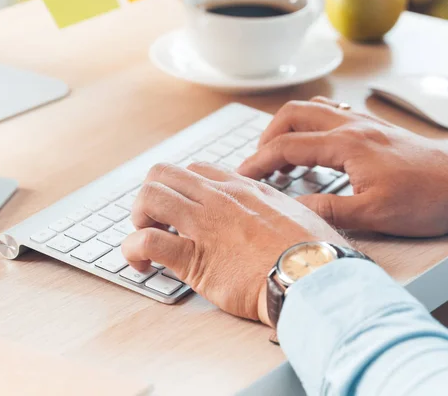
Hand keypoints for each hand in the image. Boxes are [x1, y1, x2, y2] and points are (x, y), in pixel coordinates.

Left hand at [121, 162, 347, 325]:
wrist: (314, 278)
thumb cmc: (313, 252)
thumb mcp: (295, 212)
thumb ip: (274, 205)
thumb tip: (271, 211)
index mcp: (242, 188)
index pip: (196, 169)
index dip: (181, 187)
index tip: (184, 209)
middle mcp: (218, 199)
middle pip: (163, 174)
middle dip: (152, 196)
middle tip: (158, 221)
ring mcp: (204, 225)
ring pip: (150, 197)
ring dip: (139, 217)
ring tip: (146, 238)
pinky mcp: (194, 258)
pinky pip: (147, 241)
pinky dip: (133, 251)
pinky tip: (141, 264)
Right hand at [238, 97, 447, 236]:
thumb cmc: (427, 199)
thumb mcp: (372, 214)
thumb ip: (326, 211)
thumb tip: (289, 211)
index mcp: (346, 144)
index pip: (286, 146)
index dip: (258, 161)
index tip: (242, 176)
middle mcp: (352, 126)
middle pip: (292, 115)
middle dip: (267, 138)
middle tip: (258, 165)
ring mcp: (364, 124)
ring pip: (311, 109)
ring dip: (287, 128)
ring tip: (280, 157)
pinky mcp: (374, 129)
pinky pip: (331, 114)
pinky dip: (310, 126)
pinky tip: (313, 146)